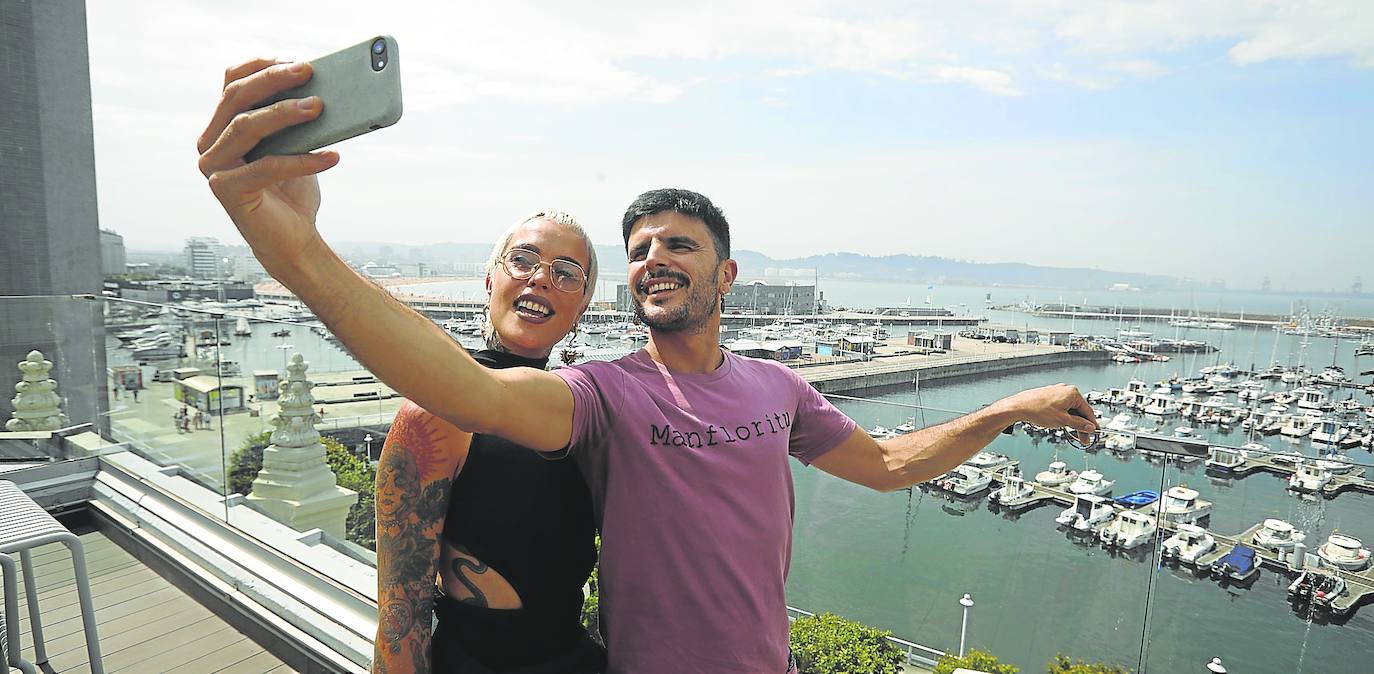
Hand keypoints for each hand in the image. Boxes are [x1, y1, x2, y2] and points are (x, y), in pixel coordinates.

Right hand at [196, 58, 339, 275]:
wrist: (293, 240)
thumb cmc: (294, 191)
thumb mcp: (297, 146)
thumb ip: (298, 119)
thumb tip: (323, 88)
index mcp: (223, 127)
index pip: (233, 82)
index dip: (261, 66)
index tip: (294, 58)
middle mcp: (210, 143)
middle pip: (236, 99)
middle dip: (273, 80)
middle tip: (308, 71)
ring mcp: (213, 167)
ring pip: (246, 127)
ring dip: (284, 113)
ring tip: (319, 106)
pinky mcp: (226, 191)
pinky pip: (266, 166)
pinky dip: (302, 159)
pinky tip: (332, 156)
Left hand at [996, 384, 1097, 443]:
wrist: (1018, 407)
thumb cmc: (1037, 410)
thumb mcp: (1063, 420)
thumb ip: (1079, 424)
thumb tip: (1089, 426)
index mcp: (1072, 393)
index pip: (1088, 410)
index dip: (1092, 424)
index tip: (1094, 433)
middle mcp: (1065, 390)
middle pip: (1079, 410)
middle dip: (1081, 425)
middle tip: (1083, 438)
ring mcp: (1056, 392)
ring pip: (1070, 409)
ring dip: (1072, 422)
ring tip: (1070, 432)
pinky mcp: (1049, 396)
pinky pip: (1061, 407)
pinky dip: (1064, 417)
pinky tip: (1061, 424)